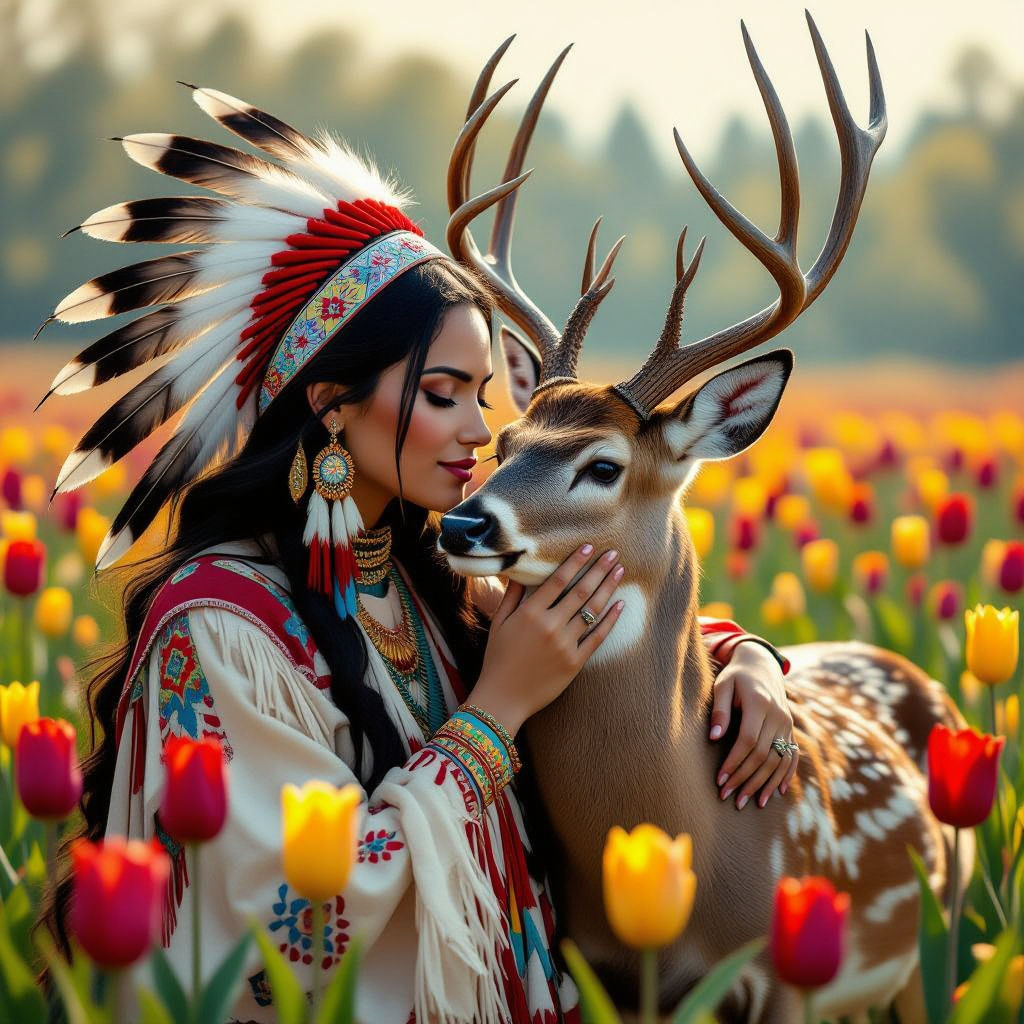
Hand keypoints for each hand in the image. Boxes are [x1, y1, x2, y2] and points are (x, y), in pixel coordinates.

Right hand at [472, 545, 625, 733]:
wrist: (503, 698)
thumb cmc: (497, 659)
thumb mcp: (499, 624)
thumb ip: (511, 596)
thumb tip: (519, 571)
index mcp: (530, 613)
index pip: (558, 580)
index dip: (575, 561)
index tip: (589, 547)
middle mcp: (550, 626)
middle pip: (580, 591)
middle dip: (598, 569)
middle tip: (613, 554)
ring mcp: (565, 645)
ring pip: (592, 611)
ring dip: (608, 588)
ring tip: (620, 571)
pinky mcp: (575, 663)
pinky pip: (597, 637)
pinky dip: (610, 620)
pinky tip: (620, 604)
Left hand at [709, 641, 797, 809]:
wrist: (761, 664)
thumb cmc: (736, 676)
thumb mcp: (723, 685)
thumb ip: (719, 710)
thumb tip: (714, 737)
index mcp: (760, 704)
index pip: (748, 741)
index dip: (734, 762)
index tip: (720, 779)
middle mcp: (778, 716)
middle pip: (764, 755)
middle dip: (745, 778)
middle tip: (728, 796)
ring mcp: (787, 724)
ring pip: (778, 760)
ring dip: (764, 783)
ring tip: (748, 802)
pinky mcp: (790, 729)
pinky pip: (791, 756)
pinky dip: (785, 776)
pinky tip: (778, 793)